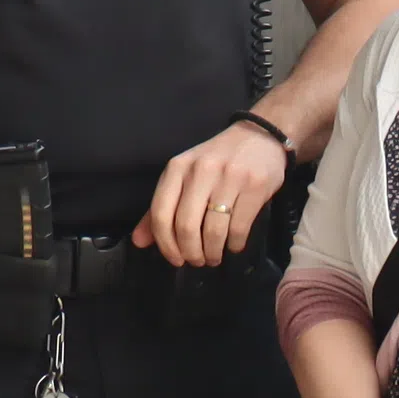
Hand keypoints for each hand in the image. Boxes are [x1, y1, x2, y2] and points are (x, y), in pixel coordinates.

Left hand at [138, 120, 290, 269]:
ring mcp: (230, 178)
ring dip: (213, 252)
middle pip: (186, 226)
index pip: (160, 213)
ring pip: (214, 231)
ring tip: (214, 257)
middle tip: (197, 261)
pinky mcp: (255, 186)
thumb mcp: (184, 176)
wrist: (259, 136)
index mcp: (177, 168)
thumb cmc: (217, 161)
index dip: (165, 244)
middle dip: (191, 252)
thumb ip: (160, 207)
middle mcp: (201, 171)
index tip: (175, 259)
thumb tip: (139, 241)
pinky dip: (235, 244)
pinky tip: (233, 245)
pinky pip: (239, 227)